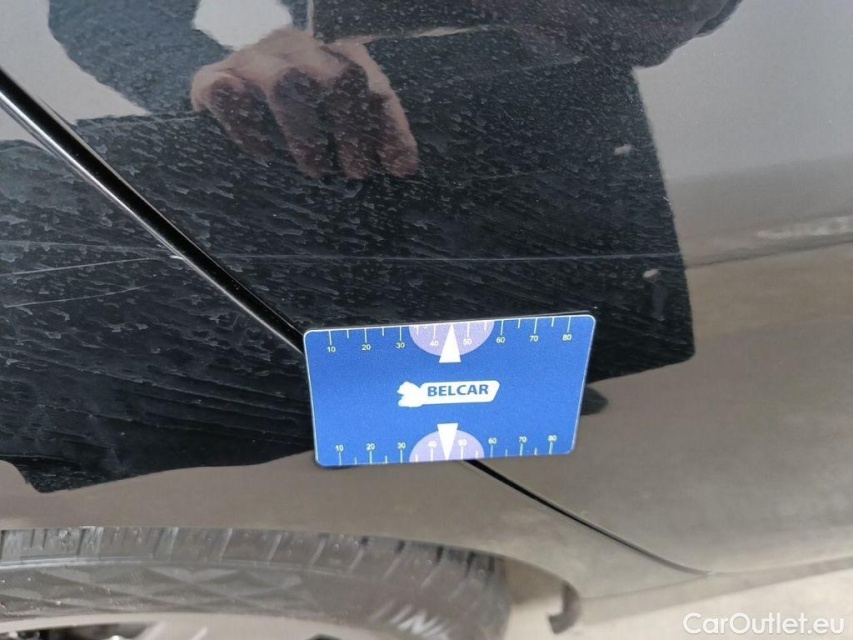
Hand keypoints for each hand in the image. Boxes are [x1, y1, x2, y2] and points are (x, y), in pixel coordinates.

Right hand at [191, 29, 417, 179]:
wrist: (226, 98)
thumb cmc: (298, 118)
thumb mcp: (342, 122)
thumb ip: (374, 134)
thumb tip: (404, 167)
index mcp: (332, 53)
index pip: (371, 83)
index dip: (389, 126)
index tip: (398, 167)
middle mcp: (296, 47)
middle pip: (336, 78)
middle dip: (351, 132)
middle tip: (355, 173)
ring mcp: (253, 59)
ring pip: (286, 84)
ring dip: (306, 135)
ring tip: (315, 170)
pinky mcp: (211, 79)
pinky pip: (226, 93)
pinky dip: (244, 127)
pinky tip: (261, 156)